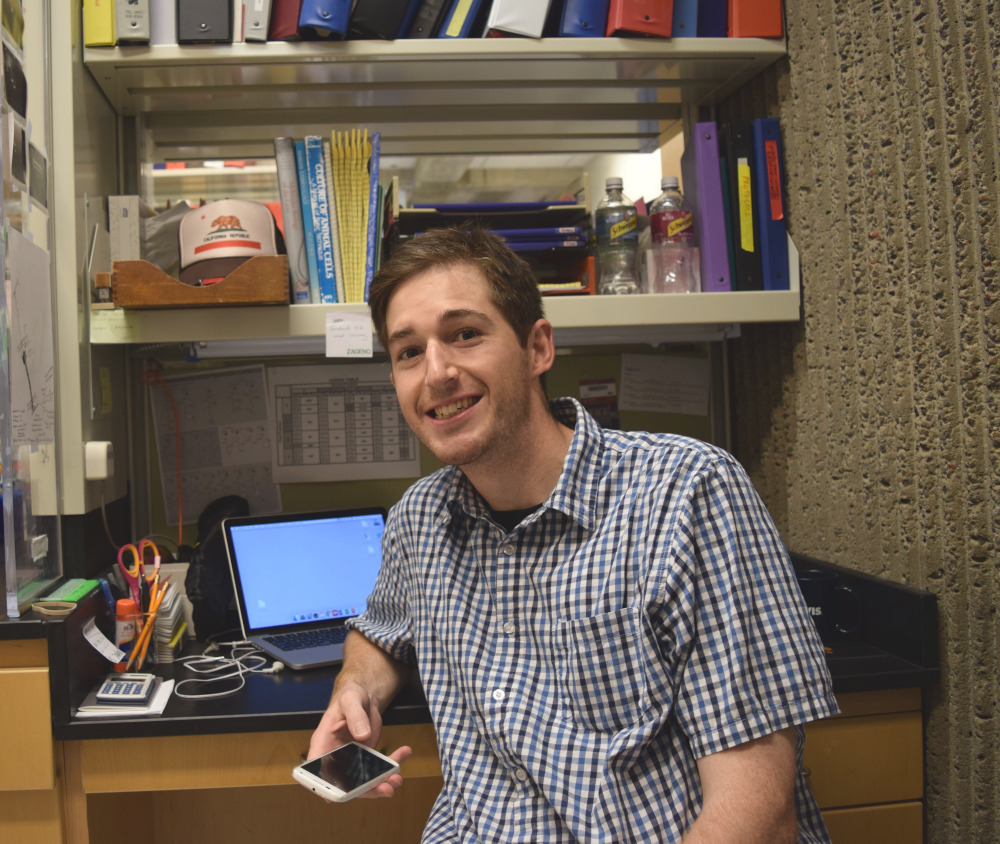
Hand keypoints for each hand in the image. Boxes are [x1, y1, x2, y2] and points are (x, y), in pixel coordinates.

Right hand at [307, 680, 412, 798]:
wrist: (363, 696)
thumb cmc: (349, 696)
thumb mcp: (351, 700)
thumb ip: (355, 716)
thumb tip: (363, 736)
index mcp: (322, 745)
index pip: (317, 773)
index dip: (326, 788)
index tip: (343, 795)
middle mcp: (335, 757)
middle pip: (344, 783)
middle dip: (365, 790)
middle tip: (385, 788)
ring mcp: (351, 759)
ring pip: (363, 780)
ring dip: (381, 782)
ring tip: (397, 778)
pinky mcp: (366, 757)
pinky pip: (378, 767)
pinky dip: (392, 764)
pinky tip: (404, 752)